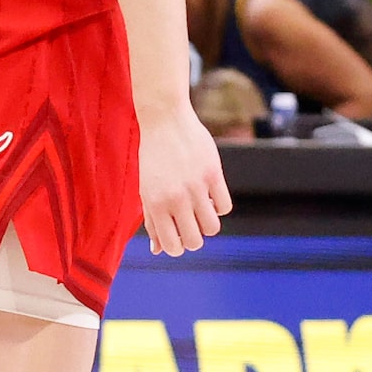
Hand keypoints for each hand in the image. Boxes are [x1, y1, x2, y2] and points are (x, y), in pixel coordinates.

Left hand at [138, 107, 230, 255]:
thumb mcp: (146, 190)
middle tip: (191, 224)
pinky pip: (224, 206)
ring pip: (212, 227)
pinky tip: (210, 195)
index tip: (178, 236)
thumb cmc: (153, 158)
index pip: (171, 246)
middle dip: (195, 238)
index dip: (177, 247)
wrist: (165, 120)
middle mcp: (175, 198)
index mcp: (155, 205)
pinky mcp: (213, 174)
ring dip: (208, 224)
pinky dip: (219, 206)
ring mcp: (195, 187)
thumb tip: (157, 250)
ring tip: (202, 210)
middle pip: (195, 241)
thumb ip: (152, 221)